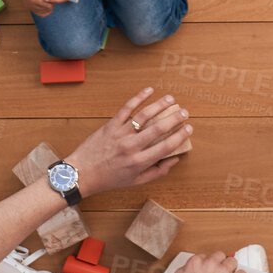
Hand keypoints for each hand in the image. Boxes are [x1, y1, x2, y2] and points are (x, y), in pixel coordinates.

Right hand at [18, 0, 63, 17]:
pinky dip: (42, 9)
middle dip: (51, 3)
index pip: (51, 5)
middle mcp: (32, 5)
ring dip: (47, 6)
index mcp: (36, 0)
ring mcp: (29, 7)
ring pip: (43, 13)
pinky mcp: (28, 6)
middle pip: (48, 10)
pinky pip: (38, 12)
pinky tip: (43, 1)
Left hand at [66, 88, 191, 194]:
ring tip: (171, 99)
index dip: (180, 136)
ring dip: (159, 105)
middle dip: (174, 118)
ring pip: (144, 116)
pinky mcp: (110, 125)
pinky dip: (138, 98)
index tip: (189, 128)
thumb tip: (174, 159)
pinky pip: (126, 108)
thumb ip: (157, 171)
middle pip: (158, 128)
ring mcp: (120, 134)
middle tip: (184, 112)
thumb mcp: (135, 181)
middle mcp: (131, 147)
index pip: (166, 146)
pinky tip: (149, 91)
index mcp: (139, 162)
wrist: (83, 173)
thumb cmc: (110, 178)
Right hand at [170, 252, 245, 272]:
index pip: (205, 256)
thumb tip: (186, 269)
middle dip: (219, 263)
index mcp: (195, 263)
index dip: (207, 264)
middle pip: (220, 255)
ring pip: (232, 262)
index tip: (208, 270)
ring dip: (230, 269)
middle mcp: (211, 264)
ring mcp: (225, 272)